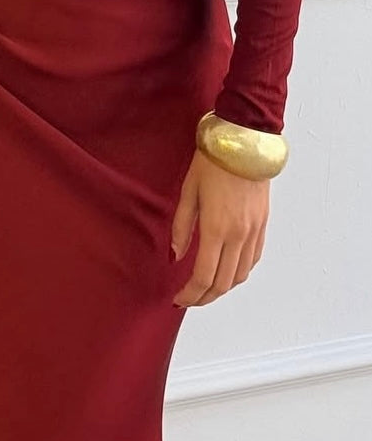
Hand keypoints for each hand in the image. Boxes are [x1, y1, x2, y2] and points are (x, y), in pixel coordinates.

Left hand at [171, 150, 268, 307]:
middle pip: (224, 282)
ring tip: (205, 288)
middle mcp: (239, 234)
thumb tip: (176, 255)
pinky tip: (226, 270)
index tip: (178, 298)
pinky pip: (253, 258)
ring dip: (223, 287)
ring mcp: (254, 230)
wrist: (244, 141)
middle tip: (189, 298)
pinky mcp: (263, 224)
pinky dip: (239, 272)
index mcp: (217, 228)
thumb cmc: (212, 162)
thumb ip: (182, 227)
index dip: (191, 294)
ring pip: (241, 274)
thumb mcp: (188, 192)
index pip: (204, 276)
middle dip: (205, 297)